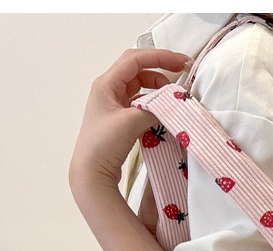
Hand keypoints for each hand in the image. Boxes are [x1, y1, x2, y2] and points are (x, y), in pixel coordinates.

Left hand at [69, 48, 189, 193]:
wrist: (91, 172)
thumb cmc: (102, 145)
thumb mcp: (130, 122)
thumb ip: (154, 108)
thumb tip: (173, 103)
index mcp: (106, 84)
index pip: (135, 59)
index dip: (160, 57)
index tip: (181, 63)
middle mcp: (108, 90)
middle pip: (138, 70)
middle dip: (160, 69)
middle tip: (181, 74)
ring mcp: (113, 105)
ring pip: (140, 87)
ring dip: (157, 88)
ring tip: (172, 97)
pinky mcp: (118, 119)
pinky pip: (139, 103)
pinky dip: (153, 104)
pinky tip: (162, 112)